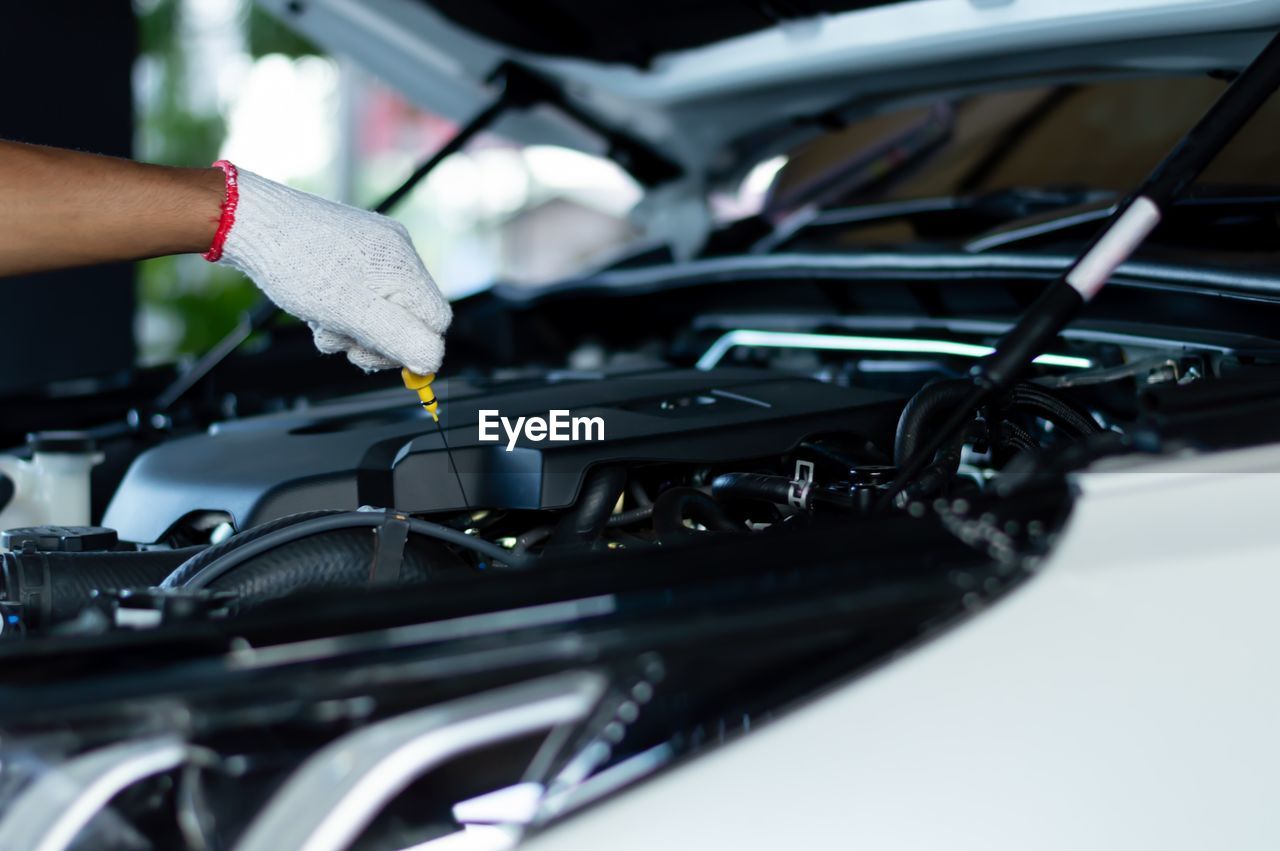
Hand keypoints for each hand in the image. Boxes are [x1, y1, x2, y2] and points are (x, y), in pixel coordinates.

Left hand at [211, 165, 450, 373]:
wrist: (252, 223)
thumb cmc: (295, 264)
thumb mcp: (350, 312)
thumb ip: (397, 338)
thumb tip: (432, 362)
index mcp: (404, 266)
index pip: (436, 322)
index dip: (410, 347)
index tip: (371, 354)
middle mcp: (398, 252)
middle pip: (410, 319)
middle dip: (376, 339)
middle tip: (343, 341)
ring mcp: (376, 249)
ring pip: (382, 310)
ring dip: (353, 328)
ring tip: (322, 321)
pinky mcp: (355, 250)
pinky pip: (364, 294)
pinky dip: (342, 310)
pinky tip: (317, 307)